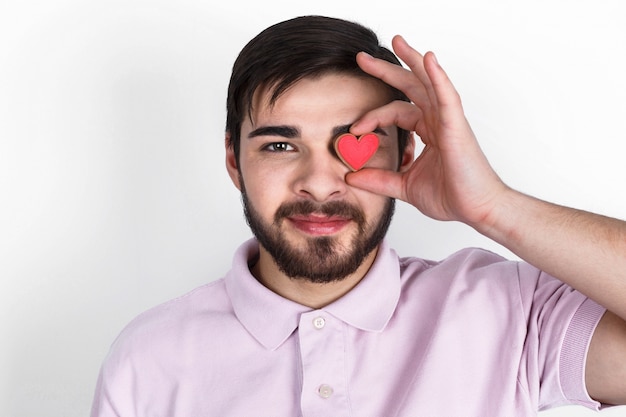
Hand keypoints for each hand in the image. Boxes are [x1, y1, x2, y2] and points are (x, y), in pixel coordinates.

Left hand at [348, 36, 508, 226]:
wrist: (477, 210)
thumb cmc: (451, 196)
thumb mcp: (404, 186)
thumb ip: (378, 179)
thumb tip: (351, 176)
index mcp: (427, 131)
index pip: (395, 112)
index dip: (372, 117)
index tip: (353, 130)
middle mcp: (437, 120)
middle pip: (410, 87)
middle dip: (386, 71)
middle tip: (362, 58)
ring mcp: (448, 121)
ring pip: (428, 82)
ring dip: (412, 60)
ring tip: (397, 41)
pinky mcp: (457, 126)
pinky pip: (447, 96)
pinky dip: (438, 77)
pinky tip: (428, 60)